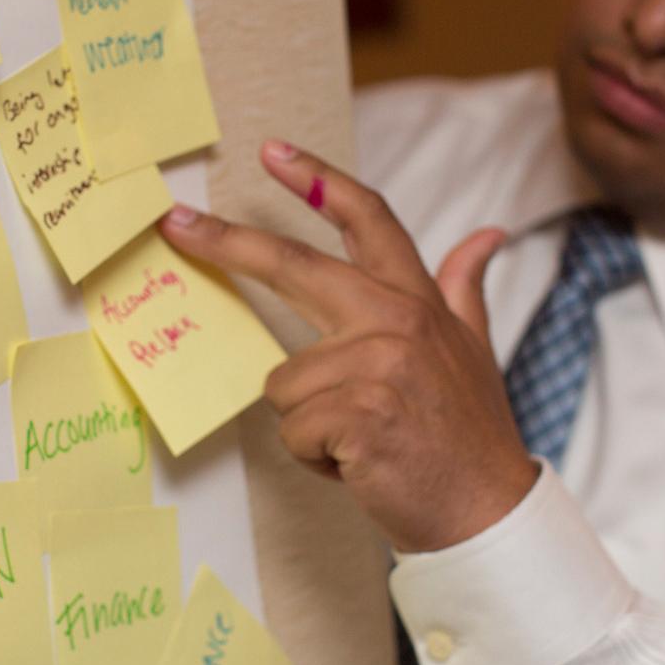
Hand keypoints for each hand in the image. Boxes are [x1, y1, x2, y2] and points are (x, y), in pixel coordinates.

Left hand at [159, 139, 536, 551]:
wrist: (488, 513)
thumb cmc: (468, 435)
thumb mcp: (474, 349)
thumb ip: (465, 287)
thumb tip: (487, 233)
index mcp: (417, 301)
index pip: (368, 220)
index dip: (319, 177)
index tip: (272, 151)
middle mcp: (396, 320)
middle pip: (293, 265)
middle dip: (227, 242)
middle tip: (175, 224)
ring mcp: (378, 364)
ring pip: (283, 383)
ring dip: (310, 424)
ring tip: (361, 442)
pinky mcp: (358, 414)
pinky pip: (293, 428)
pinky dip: (315, 457)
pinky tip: (359, 463)